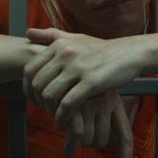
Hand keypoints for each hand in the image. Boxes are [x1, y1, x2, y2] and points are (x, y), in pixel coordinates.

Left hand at [23, 28, 143, 128]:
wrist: (130, 53)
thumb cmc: (102, 49)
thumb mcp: (76, 38)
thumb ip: (51, 36)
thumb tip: (27, 33)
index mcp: (59, 45)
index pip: (30, 69)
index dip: (27, 87)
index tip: (33, 98)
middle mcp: (66, 54)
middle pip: (37, 84)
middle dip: (37, 101)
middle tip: (44, 110)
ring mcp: (78, 68)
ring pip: (50, 95)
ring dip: (49, 111)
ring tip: (55, 117)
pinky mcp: (91, 82)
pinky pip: (68, 104)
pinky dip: (62, 117)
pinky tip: (63, 123)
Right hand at [62, 91, 133, 157]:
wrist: (50, 70)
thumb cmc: (73, 94)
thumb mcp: (94, 104)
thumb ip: (104, 124)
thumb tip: (116, 149)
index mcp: (115, 103)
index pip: (125, 136)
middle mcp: (106, 102)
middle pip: (103, 141)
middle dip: (90, 143)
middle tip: (80, 134)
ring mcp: (90, 102)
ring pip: (88, 140)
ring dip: (77, 143)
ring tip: (71, 129)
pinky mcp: (74, 105)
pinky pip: (77, 135)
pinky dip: (70, 145)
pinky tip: (66, 145)